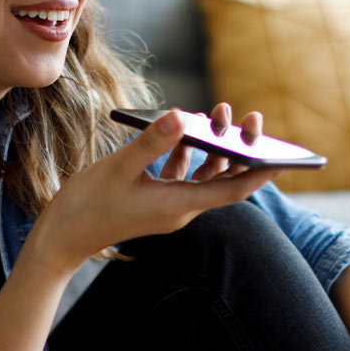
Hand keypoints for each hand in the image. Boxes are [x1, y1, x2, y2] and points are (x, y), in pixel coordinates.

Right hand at [30, 106, 280, 275]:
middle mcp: (180, 208)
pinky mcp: (154, 201)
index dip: (263, 171)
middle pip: (225, 178)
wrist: (61, 239)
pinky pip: (182, 175)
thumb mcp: (117, 169)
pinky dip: (188, 153)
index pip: (234, 188)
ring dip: (214, 146)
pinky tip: (185, 131)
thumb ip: (151, 142)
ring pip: (204, 175)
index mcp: (178, 205)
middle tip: (250, 117)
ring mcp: (167, 206)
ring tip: (219, 112)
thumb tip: (180, 115)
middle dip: (241, 147)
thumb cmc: (86, 207)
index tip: (288, 154)